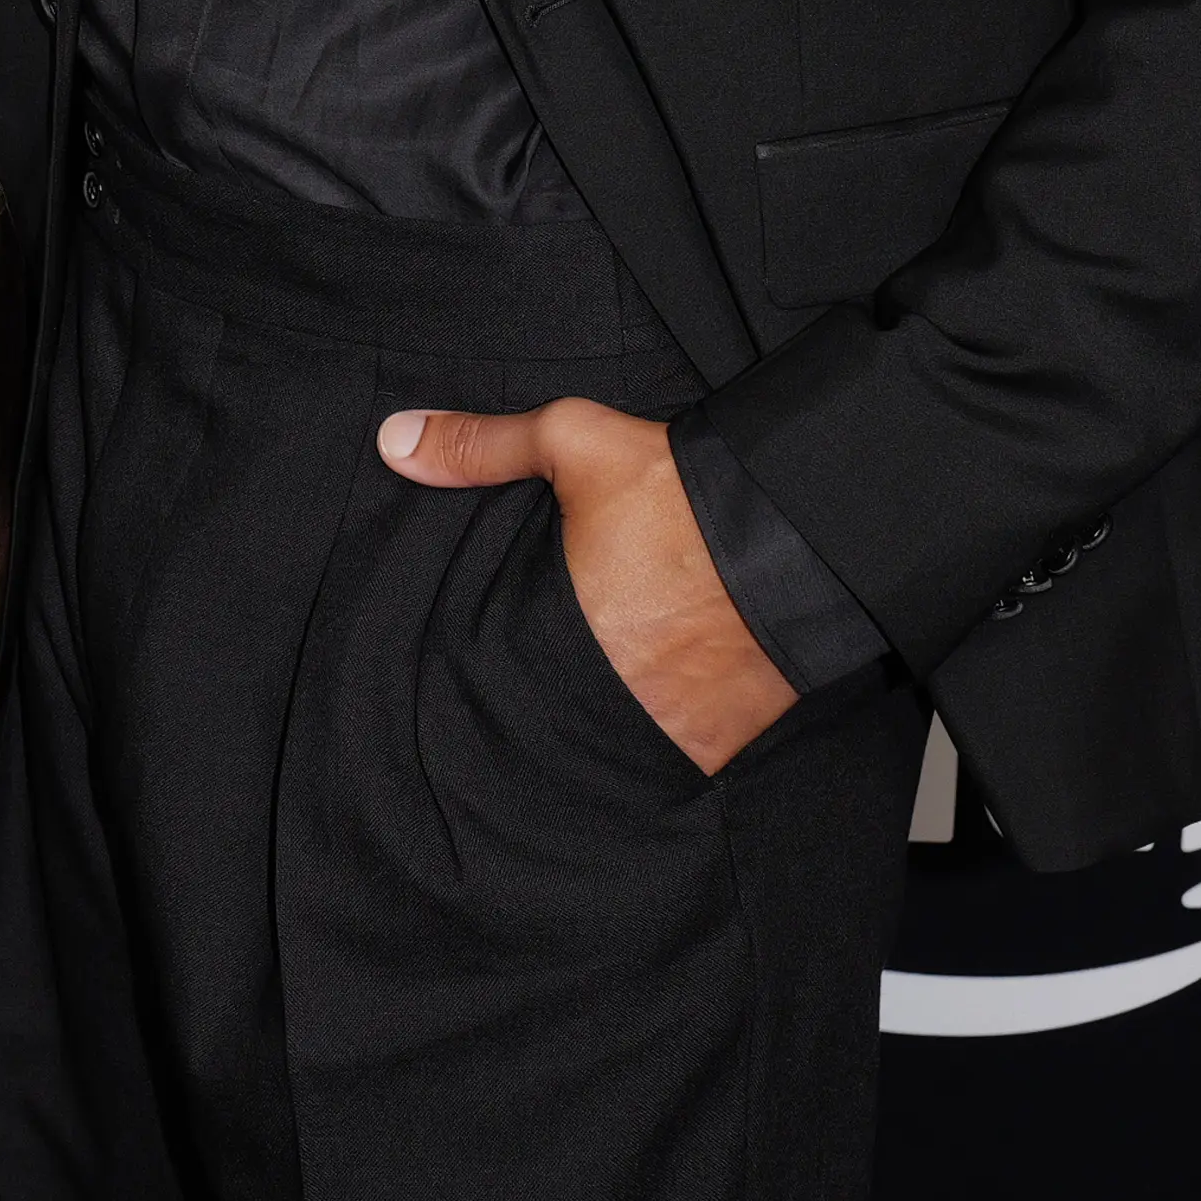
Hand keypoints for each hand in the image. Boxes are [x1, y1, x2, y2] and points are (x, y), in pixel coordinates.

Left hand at [378, 397, 794, 772]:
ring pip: (604, 743)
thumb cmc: (682, 491)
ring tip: (590, 694)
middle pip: (545, 715)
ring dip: (593, 723)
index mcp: (561, 636)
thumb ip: (482, 446)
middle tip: (535, 675)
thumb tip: (392, 443)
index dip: (480, 670)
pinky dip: (651, 739)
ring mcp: (668, 732)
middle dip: (533, 700)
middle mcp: (609, 698)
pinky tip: (642, 709)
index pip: (492, 677)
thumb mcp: (574, 442)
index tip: (471, 659)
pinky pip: (665, 758)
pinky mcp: (717, 747)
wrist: (807, 533)